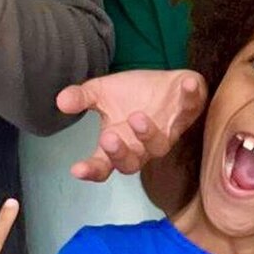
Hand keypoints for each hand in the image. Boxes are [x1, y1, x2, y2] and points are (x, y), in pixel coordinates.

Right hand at [56, 69, 206, 180]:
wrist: (164, 83)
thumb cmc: (132, 95)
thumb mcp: (101, 92)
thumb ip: (82, 98)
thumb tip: (60, 101)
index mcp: (119, 143)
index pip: (103, 166)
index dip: (91, 170)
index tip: (76, 169)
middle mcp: (143, 146)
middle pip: (131, 163)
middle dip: (120, 153)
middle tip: (108, 137)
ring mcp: (167, 132)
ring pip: (160, 145)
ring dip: (149, 134)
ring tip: (137, 117)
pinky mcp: (188, 113)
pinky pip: (192, 108)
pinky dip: (191, 96)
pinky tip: (188, 84)